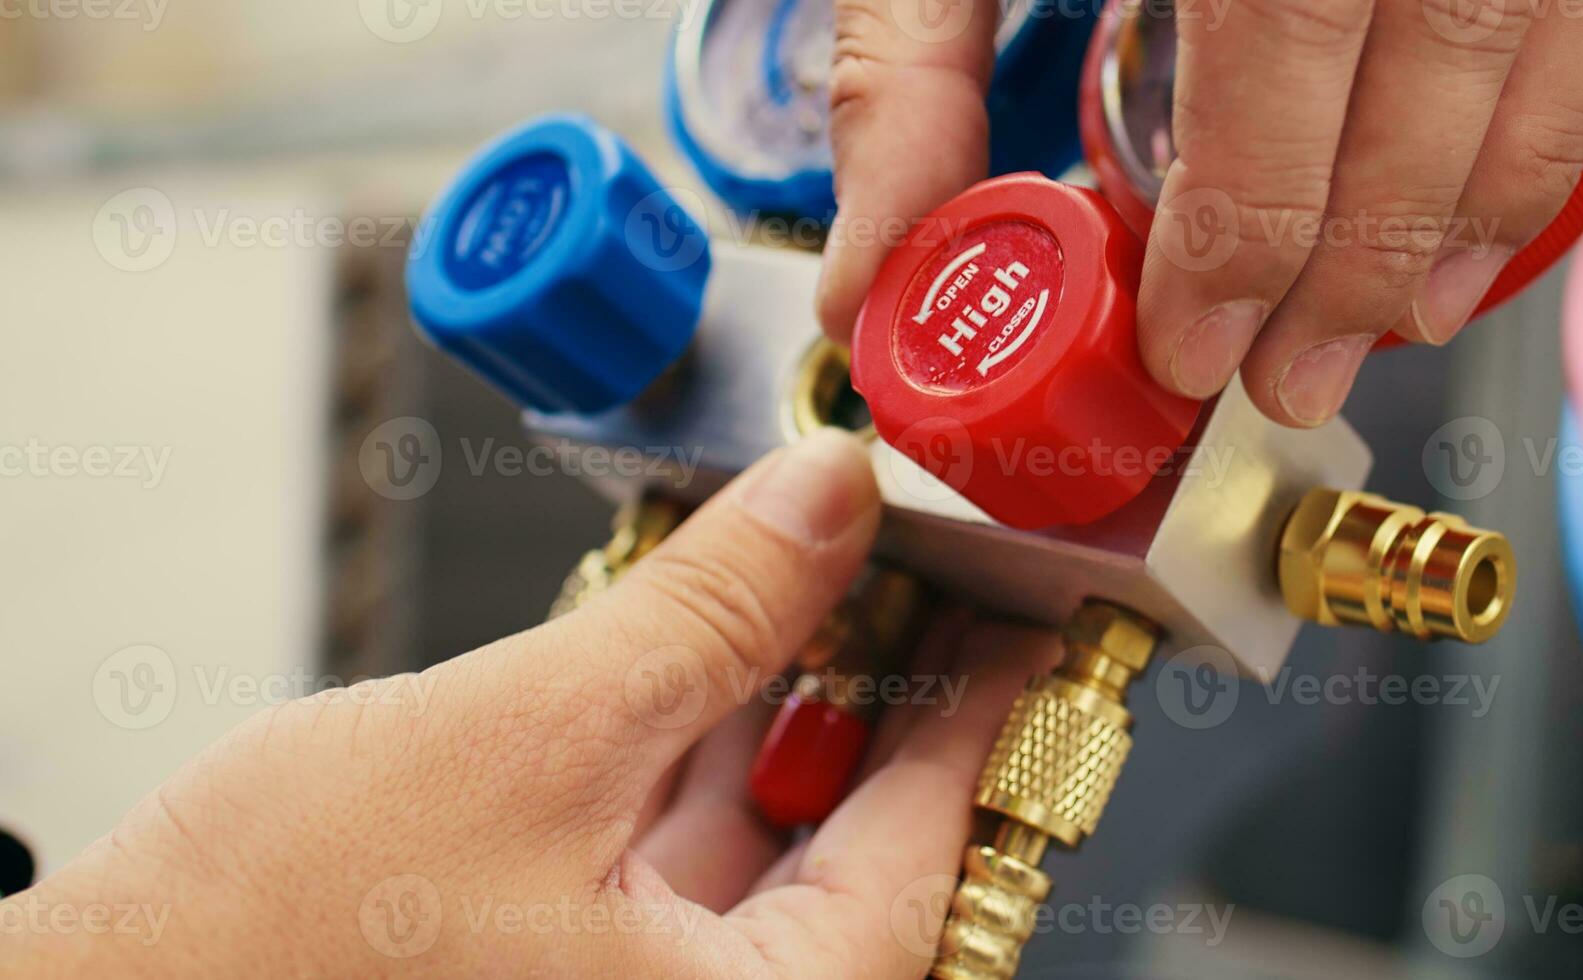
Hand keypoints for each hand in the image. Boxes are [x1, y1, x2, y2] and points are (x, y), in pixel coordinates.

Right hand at [2, 430, 1058, 977]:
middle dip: (885, 695)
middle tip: (928, 573)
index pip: (925, 857)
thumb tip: (827, 502)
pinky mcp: (561, 963)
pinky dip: (697, 744)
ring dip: (790, 706)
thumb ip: (707, 617)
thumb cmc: (271, 950)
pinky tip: (709, 646)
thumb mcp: (534, 739)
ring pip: (765, 844)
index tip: (1025, 614)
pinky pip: (675, 850)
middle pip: (858, 850)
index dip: (981, 709)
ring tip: (830, 580)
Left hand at [815, 0, 1582, 425]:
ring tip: (1417, 315)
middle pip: (1434, 81)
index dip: (1245, 239)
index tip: (1197, 345)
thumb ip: (908, 60)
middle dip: (1360, 265)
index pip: (1276, 66)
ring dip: (1504, 211)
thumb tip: (883, 270)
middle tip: (1297, 373)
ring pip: (1572, 45)